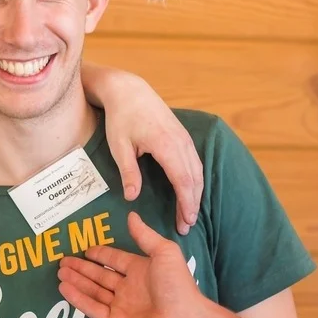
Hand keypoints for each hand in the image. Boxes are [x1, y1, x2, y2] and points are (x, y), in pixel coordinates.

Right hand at [56, 212, 207, 317]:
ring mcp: (121, 306)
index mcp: (141, 270)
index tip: (85, 249)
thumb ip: (144, 235)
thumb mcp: (164, 252)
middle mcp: (129, 288)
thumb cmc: (175, 285)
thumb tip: (131, 215)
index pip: (116, 260)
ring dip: (77, 280)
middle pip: (100, 275)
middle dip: (82, 268)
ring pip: (93, 291)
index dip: (101, 254)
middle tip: (63, 261)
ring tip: (60, 271)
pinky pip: (92, 308)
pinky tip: (64, 287)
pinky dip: (78, 298)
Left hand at [99, 72, 201, 234]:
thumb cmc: (121, 118)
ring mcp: (184, 138)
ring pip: (198, 170)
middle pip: (194, 179)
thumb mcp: (119, 146)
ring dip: (196, 193)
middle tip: (187, 226)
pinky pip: (195, 162)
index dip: (186, 203)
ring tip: (190, 214)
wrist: (129, 91)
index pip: (183, 180)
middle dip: (192, 204)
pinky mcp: (183, 136)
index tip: (185, 221)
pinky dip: (196, 180)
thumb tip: (132, 197)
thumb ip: (128, 172)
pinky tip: (191, 192)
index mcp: (166, 145)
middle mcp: (181, 142)